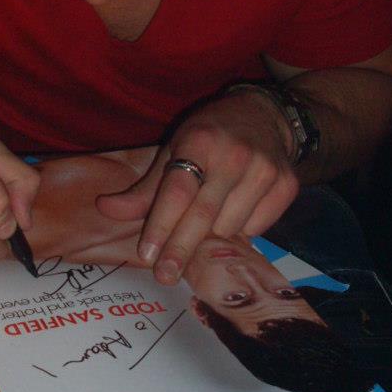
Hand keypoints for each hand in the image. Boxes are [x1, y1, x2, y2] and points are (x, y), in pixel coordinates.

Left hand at [96, 93, 298, 284]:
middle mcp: (235, 155)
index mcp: (200, 141)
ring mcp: (265, 170)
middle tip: (164, 276)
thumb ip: (144, 188)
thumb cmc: (208, 136)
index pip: (177, 192)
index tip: (147, 255)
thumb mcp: (173, 151)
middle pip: (203, 215)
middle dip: (180, 250)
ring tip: (209, 217)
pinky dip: (242, 228)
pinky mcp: (287, 185)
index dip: (161, 225)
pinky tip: (237, 209)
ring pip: (230, 227)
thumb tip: (104, 209)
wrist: (264, 115)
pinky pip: (257, 228)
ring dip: (213, 234)